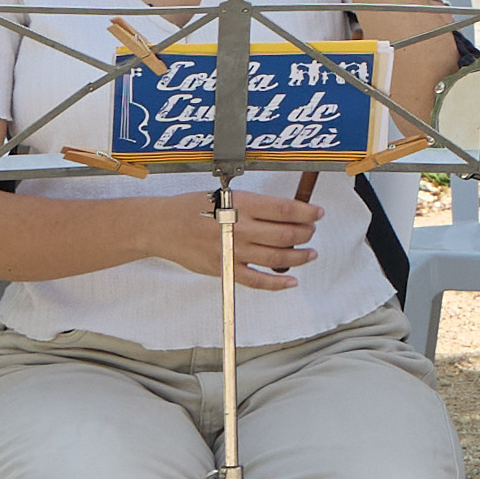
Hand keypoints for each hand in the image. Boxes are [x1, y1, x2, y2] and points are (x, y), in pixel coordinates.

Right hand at [168, 185, 322, 287]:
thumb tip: (286, 212)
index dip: (307, 212)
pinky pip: (255, 280)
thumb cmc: (192, 207)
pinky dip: (276, 283)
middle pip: (285, 234)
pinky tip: (291, 281)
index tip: (318, 213)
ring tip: (310, 253)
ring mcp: (231, 250)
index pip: (284, 209)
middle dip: (306, 233)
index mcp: (240, 205)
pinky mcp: (223, 269)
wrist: (161, 226)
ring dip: (299, 257)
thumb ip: (254, 205)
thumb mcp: (225, 195)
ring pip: (276, 257)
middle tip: (312, 231)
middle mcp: (238, 228)